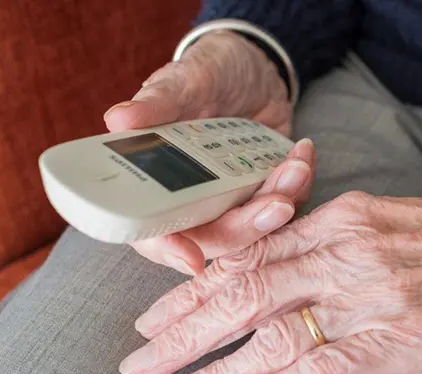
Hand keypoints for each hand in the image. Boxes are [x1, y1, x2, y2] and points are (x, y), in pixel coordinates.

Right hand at [103, 31, 313, 272]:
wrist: (252, 66)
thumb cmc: (205, 73)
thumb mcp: (182, 82)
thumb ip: (157, 104)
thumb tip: (118, 120)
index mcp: (158, 185)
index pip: (154, 233)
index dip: (170, 250)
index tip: (192, 259)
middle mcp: (194, 202)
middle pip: (215, 239)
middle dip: (248, 227)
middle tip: (277, 204)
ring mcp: (233, 201)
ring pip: (256, 227)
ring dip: (281, 202)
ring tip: (296, 166)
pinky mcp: (265, 193)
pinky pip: (286, 204)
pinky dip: (300, 185)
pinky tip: (303, 154)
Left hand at [119, 184, 421, 373]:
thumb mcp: (396, 219)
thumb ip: (337, 242)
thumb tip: (281, 273)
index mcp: (346, 218)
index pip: (251, 255)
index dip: (196, 289)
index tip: (157, 316)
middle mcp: (349, 253)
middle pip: (243, 293)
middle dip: (181, 331)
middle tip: (137, 361)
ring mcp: (373, 297)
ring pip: (268, 335)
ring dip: (209, 371)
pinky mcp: (401, 342)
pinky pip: (316, 369)